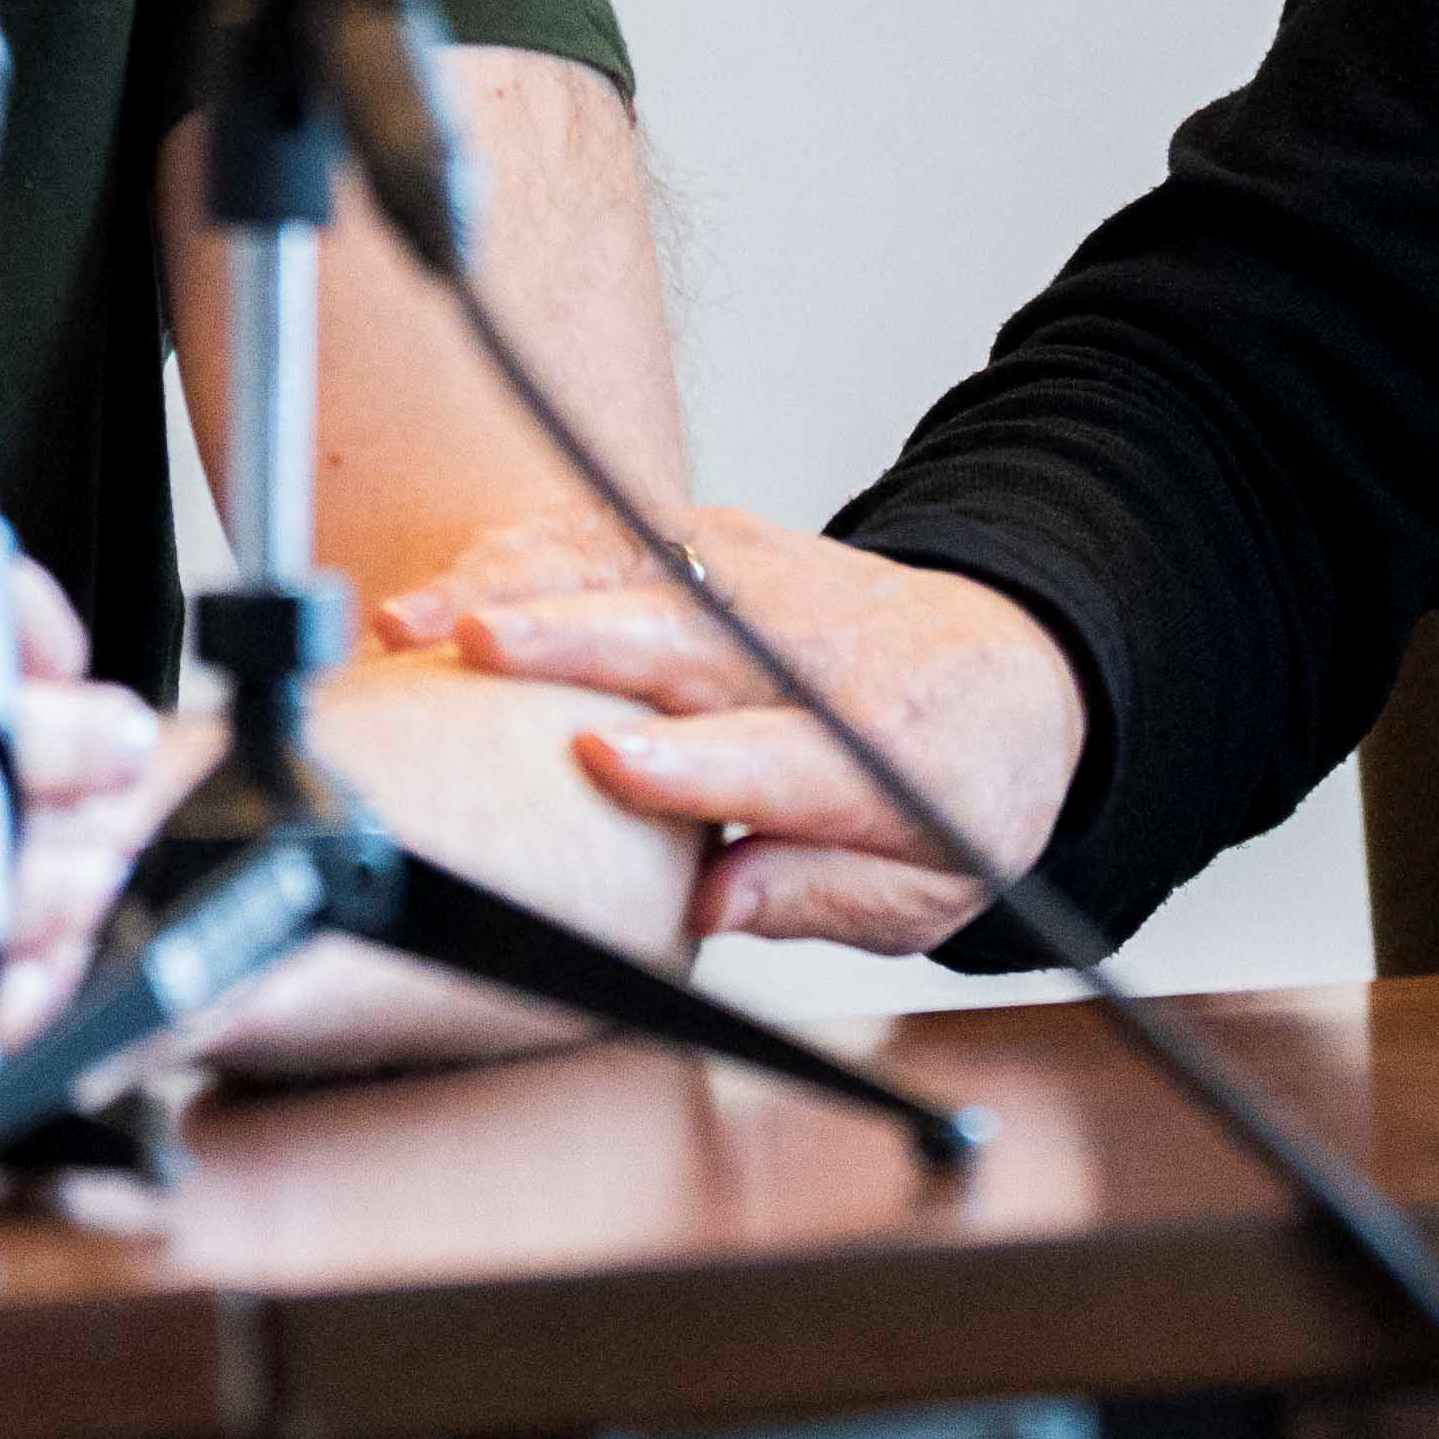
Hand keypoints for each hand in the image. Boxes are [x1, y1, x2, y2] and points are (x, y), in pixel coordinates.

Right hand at [378, 502, 1086, 952]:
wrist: (1014, 673)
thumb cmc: (954, 796)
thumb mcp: (925, 889)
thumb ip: (819, 896)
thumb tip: (710, 906)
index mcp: (875, 755)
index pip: (773, 759)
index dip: (687, 763)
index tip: (604, 762)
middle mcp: (818, 653)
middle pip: (688, 642)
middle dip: (578, 639)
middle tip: (477, 648)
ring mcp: (769, 583)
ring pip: (639, 569)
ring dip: (523, 585)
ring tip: (424, 618)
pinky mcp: (726, 544)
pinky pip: (623, 533)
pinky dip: (533, 549)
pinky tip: (456, 577)